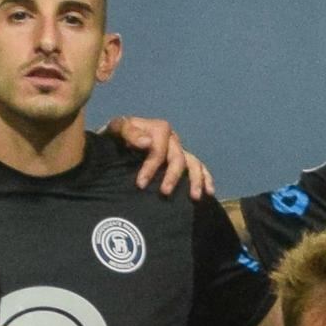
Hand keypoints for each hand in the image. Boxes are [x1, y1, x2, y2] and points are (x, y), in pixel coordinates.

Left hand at [100, 113, 217, 199]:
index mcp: (159, 129)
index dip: (152, 166)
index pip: (159, 148)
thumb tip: (147, 143)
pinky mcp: (183, 160)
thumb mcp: (117, 129)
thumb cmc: (116, 136)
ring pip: (193, 163)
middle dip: (172, 176)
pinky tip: (208, 193)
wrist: (117, 141)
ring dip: (195, 180)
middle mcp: (172, 139)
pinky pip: (199, 167)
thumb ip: (129, 132)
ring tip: (194, 197)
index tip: (140, 184)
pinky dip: (206, 178)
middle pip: (178, 157)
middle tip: (164, 193)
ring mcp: (179, 150)